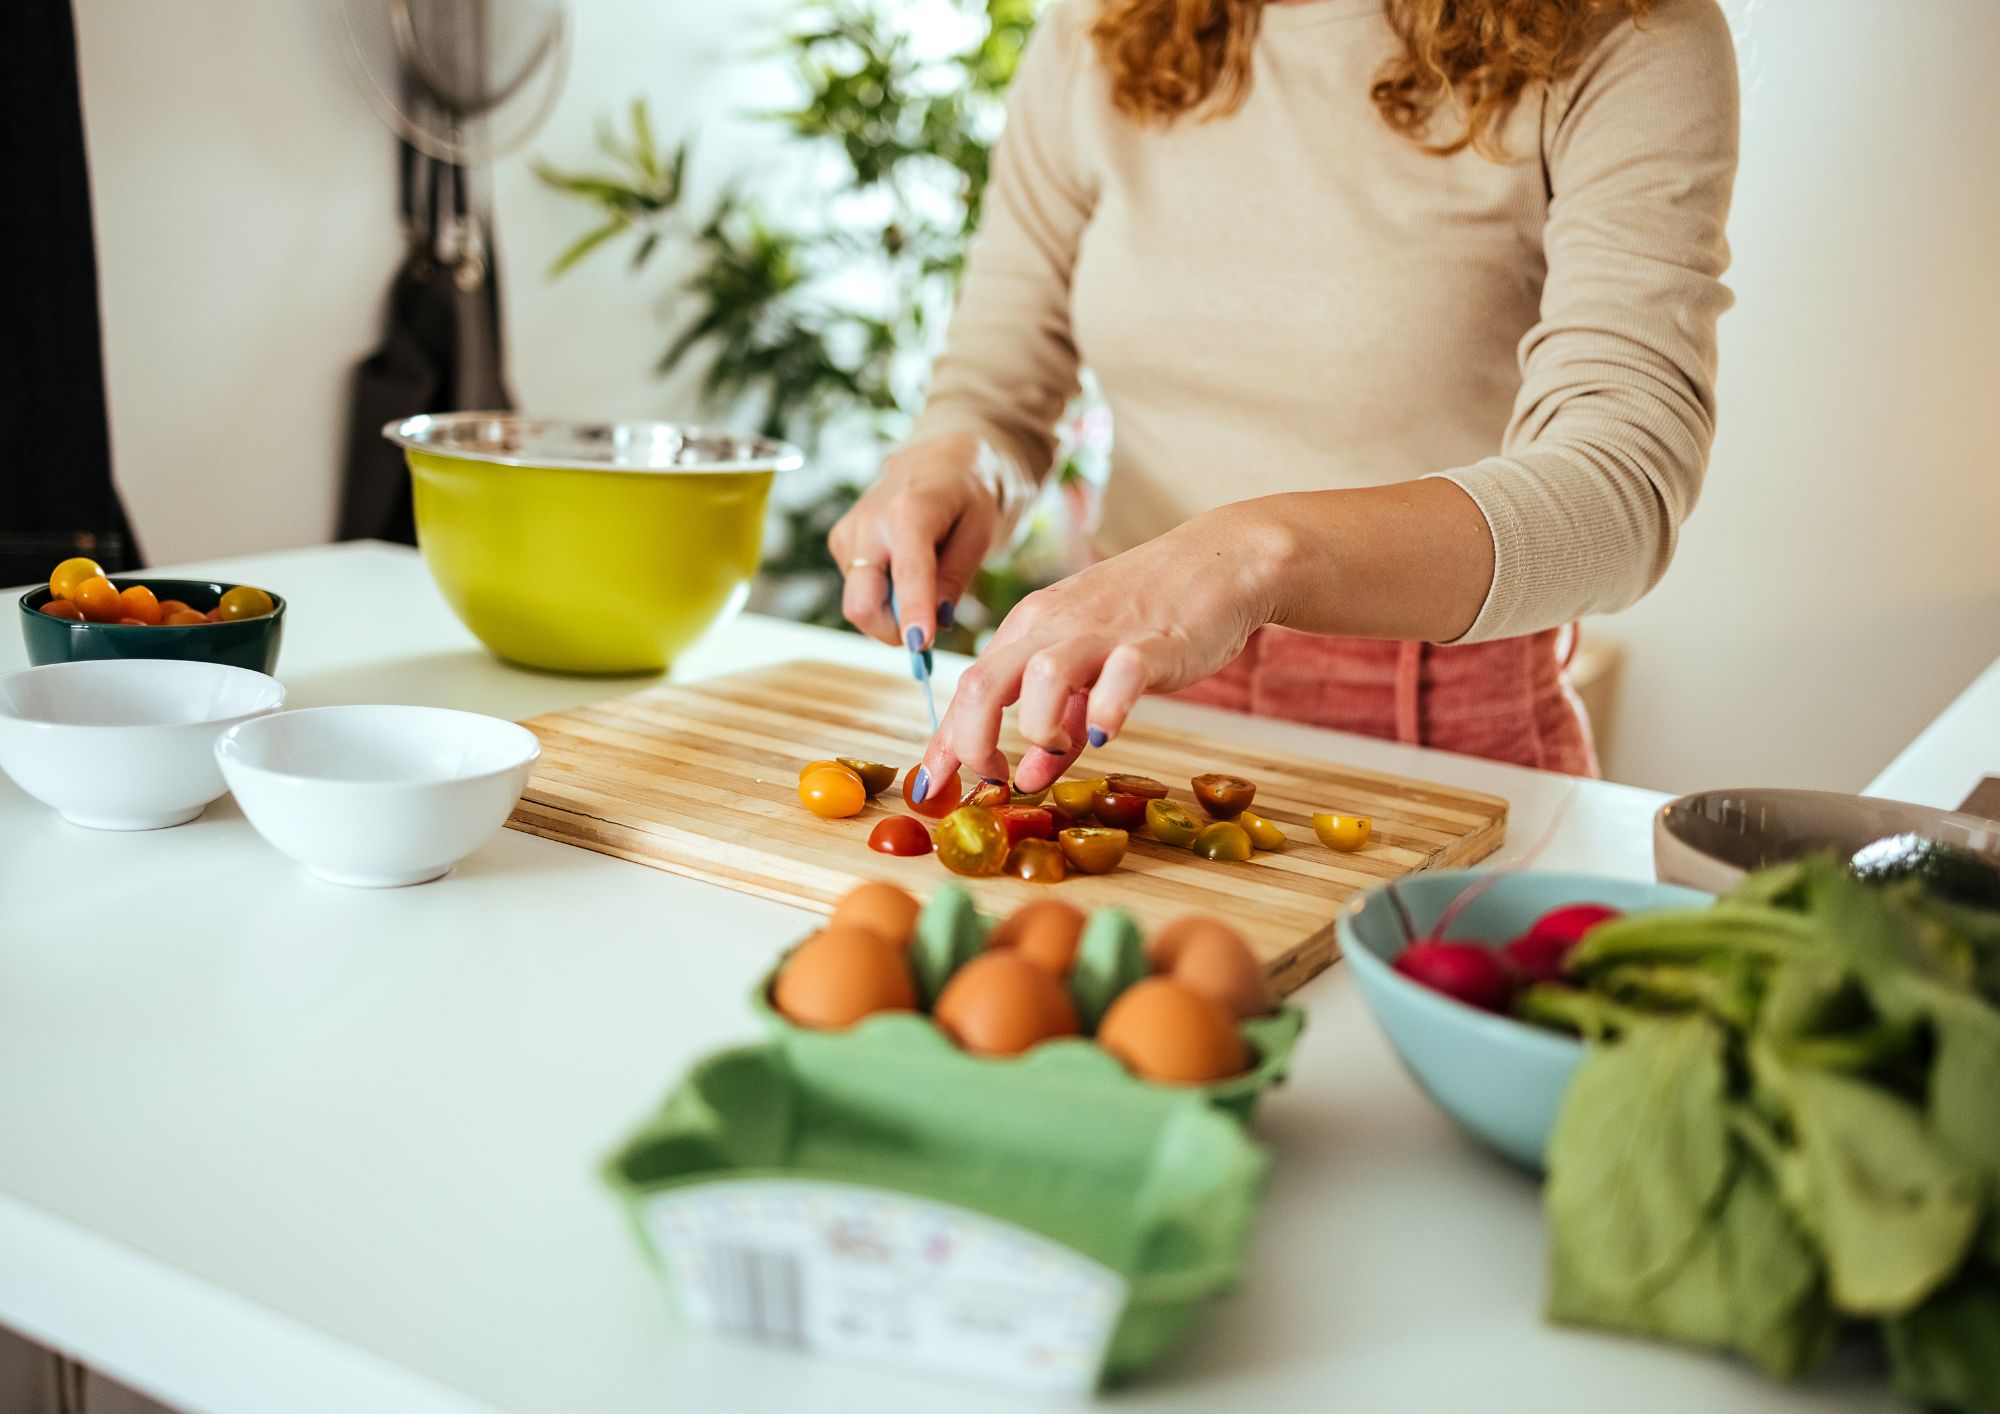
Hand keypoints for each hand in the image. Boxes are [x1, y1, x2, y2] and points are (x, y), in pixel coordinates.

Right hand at [828, 430, 1004, 651]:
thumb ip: (955, 577)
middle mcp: (868, 521)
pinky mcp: (840, 543)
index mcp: (910, 509)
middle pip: (862, 602)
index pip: (907, 572)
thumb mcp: (980, 532)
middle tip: (928, 633)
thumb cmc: (969, 494)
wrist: (940, 458)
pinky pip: (859, 591)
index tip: (920, 645)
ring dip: (892, 614)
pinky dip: (883, 597)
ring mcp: (848, 532)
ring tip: (925, 584)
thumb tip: (935, 621)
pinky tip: (904, 570)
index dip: (913, 613)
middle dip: (893, 631)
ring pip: (859, 604)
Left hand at [917, 502, 1292, 795]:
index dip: (943, 744)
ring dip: (1039, 728)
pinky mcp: (1150, 644)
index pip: (968, 688)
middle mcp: (1052, 626)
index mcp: (1031, 629)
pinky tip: (1107, 737)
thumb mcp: (1091, 668)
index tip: (929, 789)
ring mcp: (1100, 633)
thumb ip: (1060, 723)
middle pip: (980, 683)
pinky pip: (1118, 679)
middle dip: (970, 744)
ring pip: (1038, 678)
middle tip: (993, 779)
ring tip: (1062, 744)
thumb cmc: (1152, 615)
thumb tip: (1026, 777)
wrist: (1222, 562)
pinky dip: (1105, 713)